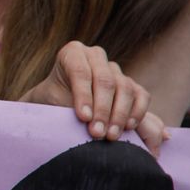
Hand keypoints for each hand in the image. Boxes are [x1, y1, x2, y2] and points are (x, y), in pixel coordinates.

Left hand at [22, 41, 168, 154]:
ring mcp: (115, 69)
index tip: (83, 118)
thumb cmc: (51, 103)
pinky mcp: (131, 85)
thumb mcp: (48, 101)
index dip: (83, 95)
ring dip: (120, 115)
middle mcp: (95, 56)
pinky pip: (141, 95)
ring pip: (125, 88)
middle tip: (97, 134)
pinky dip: (137, 111)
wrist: (60, 108)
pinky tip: (128, 128)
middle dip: (102, 109)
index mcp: (72, 52)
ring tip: (110, 137)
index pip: (80, 72)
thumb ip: (56, 104)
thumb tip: (58, 116)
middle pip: (105, 80)